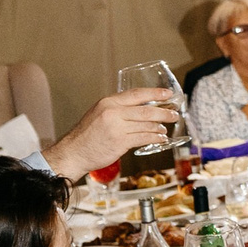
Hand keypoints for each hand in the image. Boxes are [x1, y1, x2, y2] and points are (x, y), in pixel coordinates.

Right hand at [49, 88, 180, 182]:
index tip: (168, 94)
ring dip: (159, 128)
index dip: (155, 93)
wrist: (73, 153)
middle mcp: (113, 112)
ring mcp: (117, 128)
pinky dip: (155, 138)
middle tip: (174, 114)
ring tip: (165, 129)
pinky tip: (160, 139)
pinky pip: (144, 138)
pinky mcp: (120, 142)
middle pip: (146, 110)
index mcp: (108, 102)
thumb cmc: (87, 135)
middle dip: (164, 112)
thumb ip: (118, 109)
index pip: (137, 94)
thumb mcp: (99, 113)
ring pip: (146, 125)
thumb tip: (141, 108)